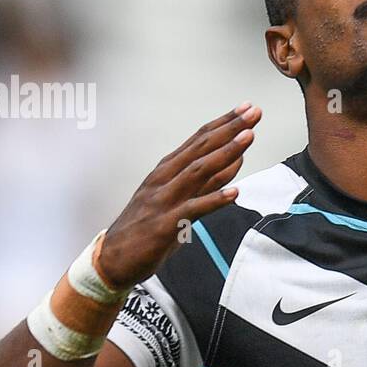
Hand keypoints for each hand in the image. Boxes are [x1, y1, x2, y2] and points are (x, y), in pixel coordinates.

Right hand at [97, 102, 262, 287]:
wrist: (113, 259)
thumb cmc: (146, 228)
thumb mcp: (176, 198)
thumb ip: (204, 181)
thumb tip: (235, 160)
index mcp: (166, 171)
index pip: (199, 140)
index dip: (223, 123)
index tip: (246, 108)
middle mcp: (164, 179)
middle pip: (201, 148)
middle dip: (229, 128)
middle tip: (254, 112)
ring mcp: (163, 200)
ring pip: (198, 171)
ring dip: (226, 153)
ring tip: (249, 137)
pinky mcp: (165, 224)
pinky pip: (193, 209)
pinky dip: (214, 200)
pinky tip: (235, 192)